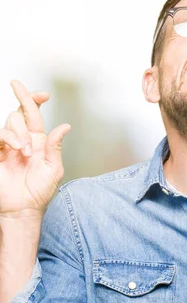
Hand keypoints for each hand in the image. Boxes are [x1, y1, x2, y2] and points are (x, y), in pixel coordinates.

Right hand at [0, 80, 70, 218]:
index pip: (33, 114)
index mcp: (37, 141)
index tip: (43, 93)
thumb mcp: (53, 168)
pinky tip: (17, 149)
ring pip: (9, 122)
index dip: (34, 100)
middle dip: (27, 121)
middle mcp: (21, 140)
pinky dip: (9, 138)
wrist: (23, 208)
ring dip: (20, 134)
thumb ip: (55, 146)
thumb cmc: (39, 191)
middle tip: (32, 145)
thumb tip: (64, 126)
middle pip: (19, 114)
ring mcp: (7, 146)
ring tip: (26, 153)